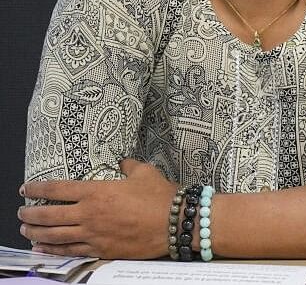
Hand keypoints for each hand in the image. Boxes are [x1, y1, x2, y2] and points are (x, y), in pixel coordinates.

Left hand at [18, 159, 176, 258]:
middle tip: (21, 213)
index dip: (38, 188)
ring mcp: (93, 234)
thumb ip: (128, 166)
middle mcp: (89, 213)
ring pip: (55, 235)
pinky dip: (52, 249)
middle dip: (30, 214)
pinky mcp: (101, 249)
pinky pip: (70, 251)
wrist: (175, 222)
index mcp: (97, 191)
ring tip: (26, 230)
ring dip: (36, 232)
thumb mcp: (144, 172)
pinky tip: (41, 248)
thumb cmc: (160, 195)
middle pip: (49, 215)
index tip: (25, 189)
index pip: (58, 189)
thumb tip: (122, 162)